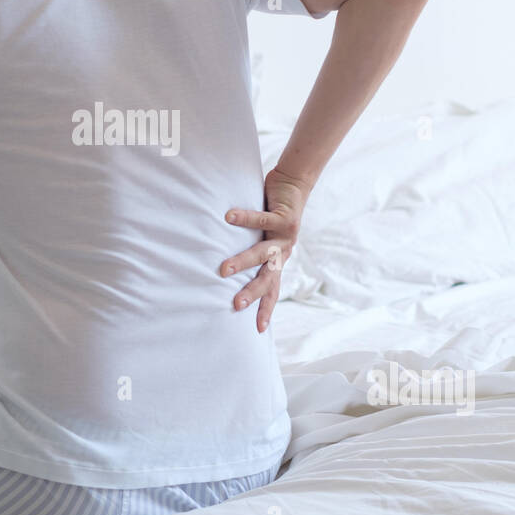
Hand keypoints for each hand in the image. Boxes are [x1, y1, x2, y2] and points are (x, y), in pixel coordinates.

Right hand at [220, 167, 310, 332]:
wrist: (294, 184)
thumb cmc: (272, 210)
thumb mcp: (261, 235)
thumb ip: (248, 247)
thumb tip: (219, 261)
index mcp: (278, 260)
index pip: (273, 290)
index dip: (267, 309)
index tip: (258, 330)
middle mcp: (284, 252)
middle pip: (268, 278)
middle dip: (252, 293)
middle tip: (235, 305)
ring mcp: (286, 236)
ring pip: (264, 253)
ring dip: (243, 262)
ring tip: (224, 268)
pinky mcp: (285, 218)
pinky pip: (262, 219)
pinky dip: (245, 219)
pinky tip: (228, 217)